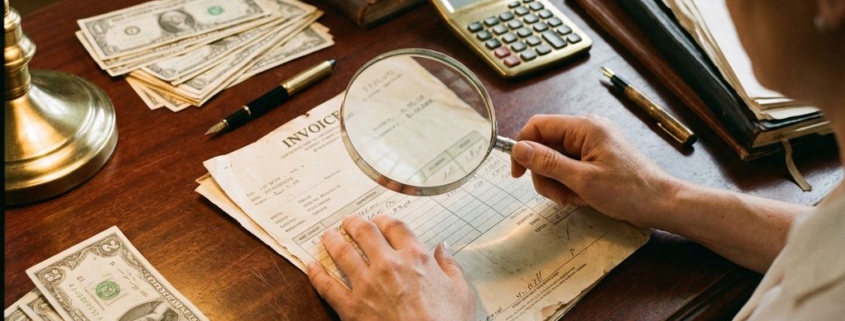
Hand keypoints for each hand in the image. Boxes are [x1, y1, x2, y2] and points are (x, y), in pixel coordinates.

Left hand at [306, 215, 475, 320]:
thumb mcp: (461, 292)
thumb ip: (451, 266)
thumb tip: (444, 248)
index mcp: (416, 257)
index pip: (393, 226)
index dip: (383, 219)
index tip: (379, 220)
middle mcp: (388, 265)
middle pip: (364, 231)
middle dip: (353, 222)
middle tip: (348, 221)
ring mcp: (367, 285)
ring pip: (342, 252)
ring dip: (333, 240)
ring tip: (328, 235)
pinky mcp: (351, 307)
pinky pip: (327, 285)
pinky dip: (316, 273)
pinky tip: (312, 266)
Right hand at [510, 114, 680, 226]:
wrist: (661, 204)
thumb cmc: (629, 191)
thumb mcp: (583, 180)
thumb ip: (548, 163)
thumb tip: (519, 148)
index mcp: (584, 127)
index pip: (538, 126)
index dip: (522, 148)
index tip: (518, 174)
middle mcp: (586, 131)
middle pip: (544, 147)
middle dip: (546, 174)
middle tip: (560, 196)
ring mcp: (591, 145)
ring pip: (555, 162)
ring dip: (558, 184)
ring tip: (576, 198)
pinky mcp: (595, 159)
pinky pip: (569, 169)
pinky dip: (570, 186)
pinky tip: (584, 197)